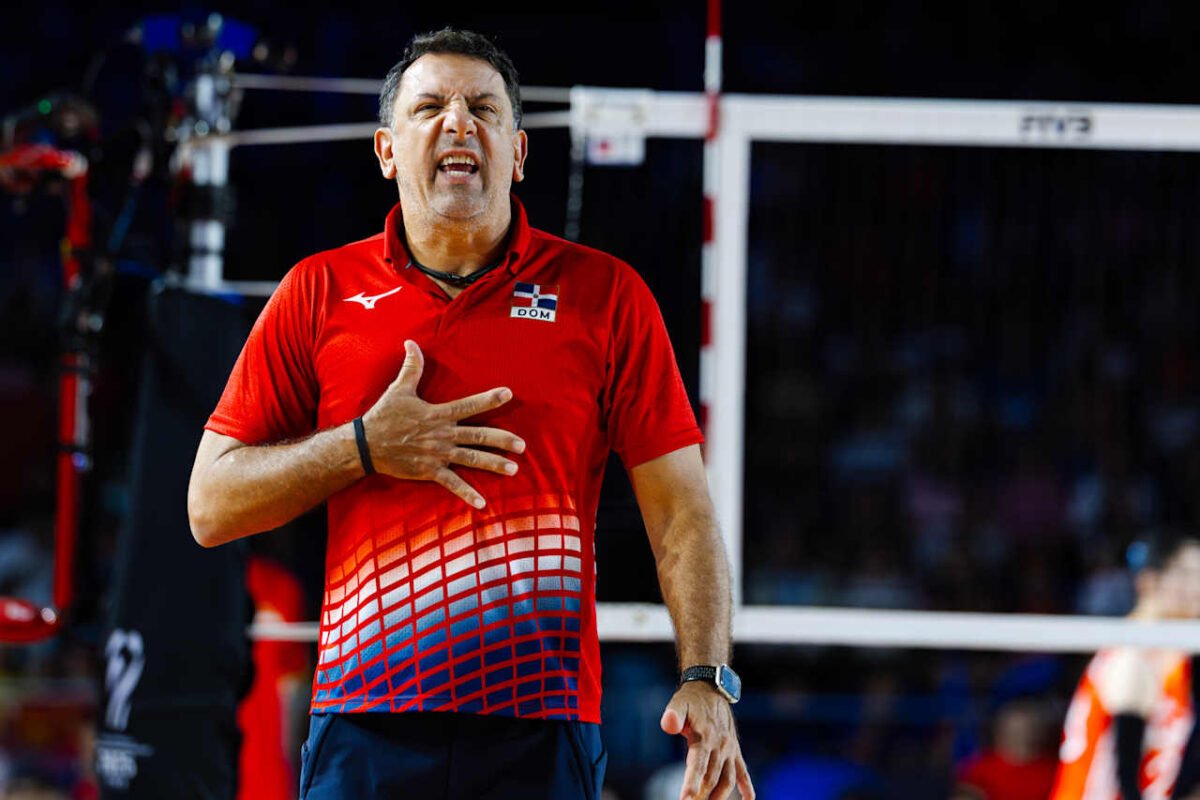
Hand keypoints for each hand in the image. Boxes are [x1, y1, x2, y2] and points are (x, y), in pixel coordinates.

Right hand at [360, 340, 524, 506]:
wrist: (365, 444)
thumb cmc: (384, 415)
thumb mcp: (398, 389)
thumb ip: (412, 367)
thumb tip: (412, 342)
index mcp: (438, 414)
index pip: (469, 405)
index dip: (489, 399)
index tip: (508, 393)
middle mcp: (442, 434)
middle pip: (478, 436)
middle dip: (502, 440)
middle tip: (522, 446)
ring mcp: (438, 454)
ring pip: (471, 459)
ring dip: (493, 464)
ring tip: (513, 469)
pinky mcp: (430, 471)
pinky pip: (452, 484)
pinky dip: (467, 494)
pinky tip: (483, 504)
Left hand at [660, 681, 754, 799]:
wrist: (712, 687)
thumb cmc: (691, 699)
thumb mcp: (678, 703)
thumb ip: (673, 715)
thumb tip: (668, 725)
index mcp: (704, 737)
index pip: (698, 765)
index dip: (691, 783)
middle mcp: (720, 746)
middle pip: (712, 778)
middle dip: (702, 796)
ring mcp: (729, 749)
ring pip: (728, 780)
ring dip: (720, 796)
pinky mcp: (735, 750)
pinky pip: (743, 772)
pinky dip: (747, 787)